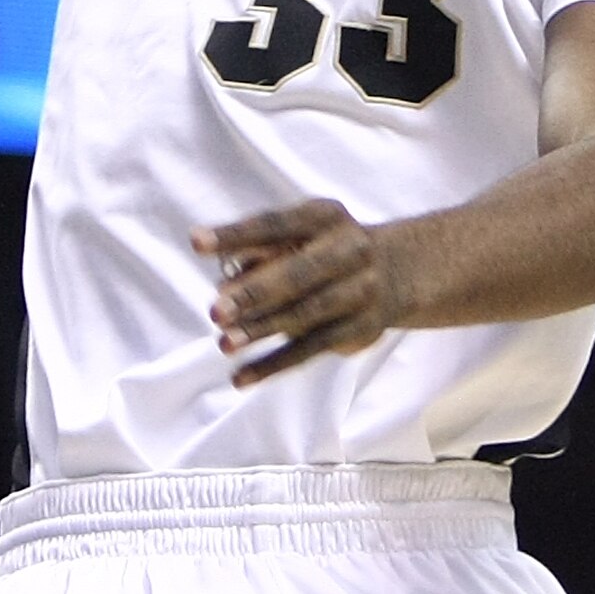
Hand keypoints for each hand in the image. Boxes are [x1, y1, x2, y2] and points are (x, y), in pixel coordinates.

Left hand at [194, 199, 414, 386]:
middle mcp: (348, 250)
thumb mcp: (302, 232)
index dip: (236, 234)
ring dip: (262, 331)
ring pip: (305, 315)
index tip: (196, 242)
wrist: (398, 271)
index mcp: (324, 216)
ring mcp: (359, 291)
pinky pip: (311, 350)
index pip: (274, 224)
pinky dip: (274, 365)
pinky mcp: (360, 329)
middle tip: (215, 310)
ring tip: (224, 344)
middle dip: (254, 294)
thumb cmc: (325, 246)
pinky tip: (242, 376)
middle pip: (297, 274)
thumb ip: (262, 251)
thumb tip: (223, 282)